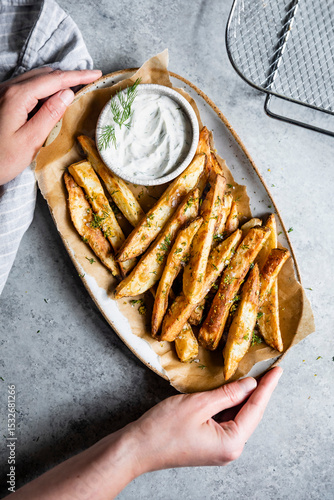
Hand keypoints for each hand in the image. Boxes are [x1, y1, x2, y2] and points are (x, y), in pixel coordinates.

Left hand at [0, 66, 101, 184]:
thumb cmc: (0, 160)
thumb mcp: (30, 141)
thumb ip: (50, 115)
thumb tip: (67, 94)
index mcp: (17, 97)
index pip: (54, 80)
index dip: (77, 76)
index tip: (95, 74)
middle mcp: (8, 89)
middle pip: (44, 75)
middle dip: (68, 75)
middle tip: (88, 80)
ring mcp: (2, 94)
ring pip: (34, 79)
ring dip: (56, 81)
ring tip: (74, 87)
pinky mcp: (0, 102)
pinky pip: (26, 87)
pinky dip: (43, 88)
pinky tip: (51, 97)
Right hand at [10, 368, 281, 499]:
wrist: (137, 448)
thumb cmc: (163, 428)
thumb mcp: (198, 404)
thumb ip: (227, 394)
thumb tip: (249, 385)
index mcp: (231, 442)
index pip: (255, 408)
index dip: (267, 387)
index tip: (277, 370)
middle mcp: (230, 449)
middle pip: (249, 414)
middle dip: (257, 391)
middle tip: (267, 369)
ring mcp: (219, 448)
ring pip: (238, 417)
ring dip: (242, 397)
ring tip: (252, 375)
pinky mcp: (209, 444)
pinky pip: (226, 420)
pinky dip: (229, 404)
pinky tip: (229, 390)